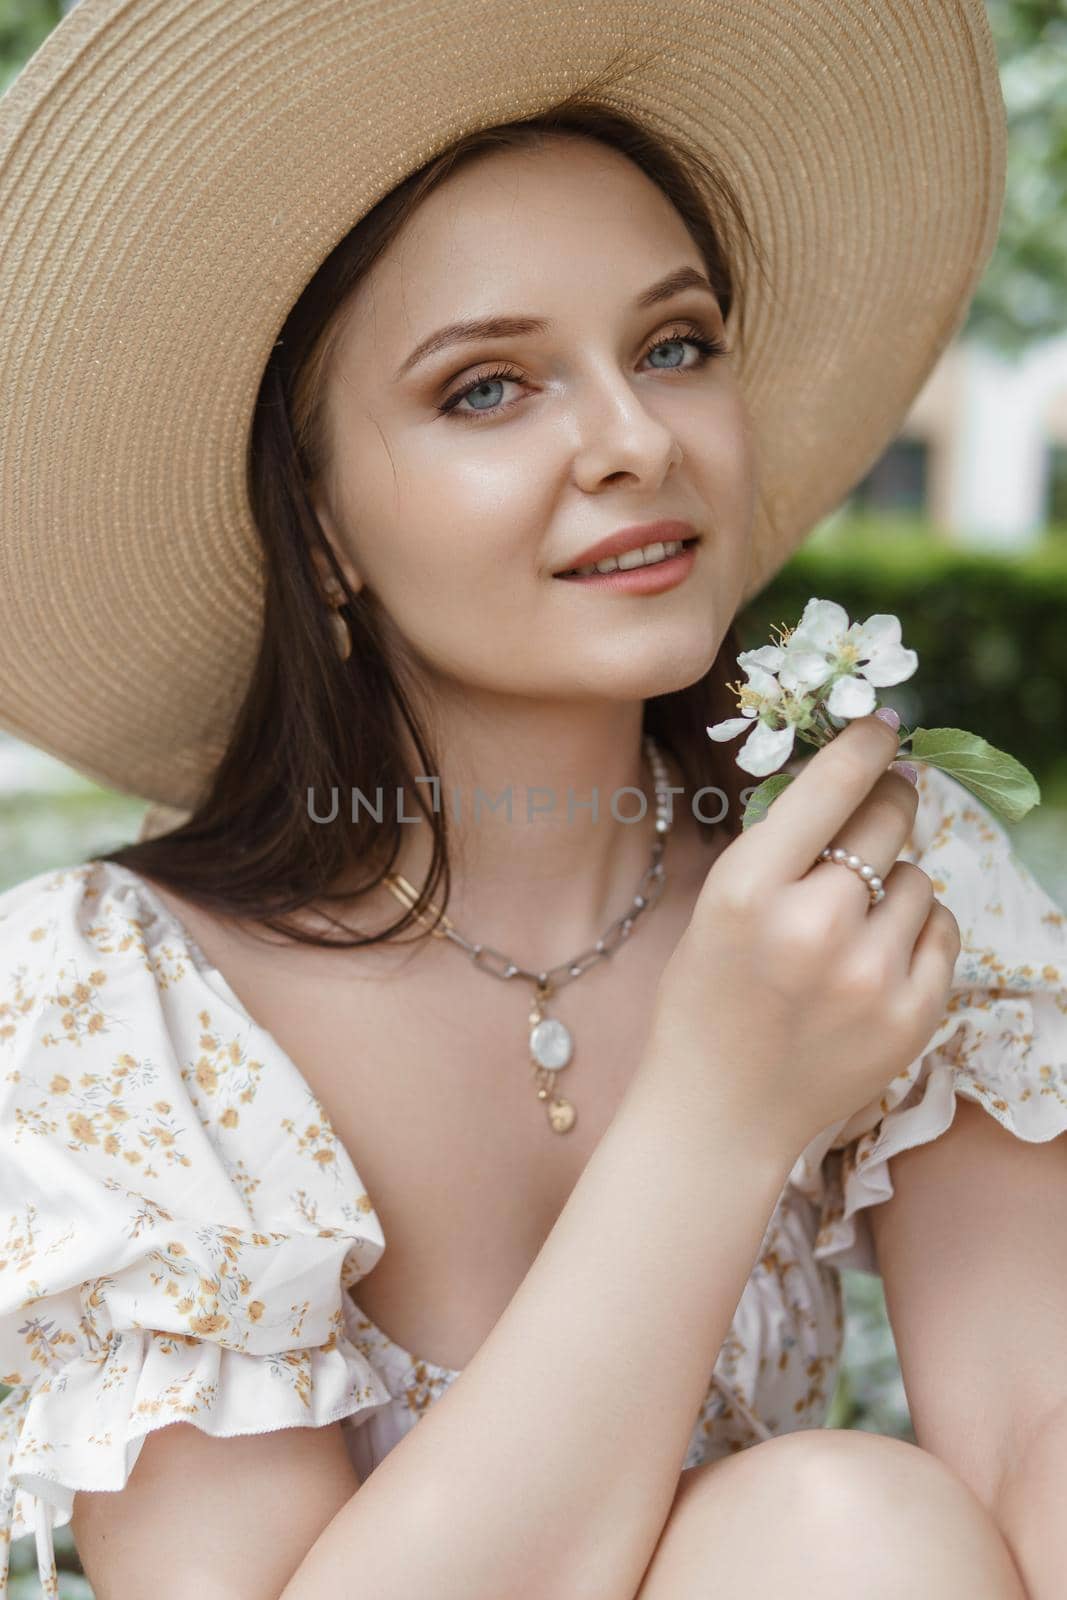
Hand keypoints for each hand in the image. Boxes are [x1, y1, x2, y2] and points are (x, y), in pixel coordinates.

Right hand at [641, 713, 961, 1160]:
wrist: (719, 1111)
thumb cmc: (709, 996)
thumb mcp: (718, 905)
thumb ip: (782, 846)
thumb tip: (858, 774)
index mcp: (747, 890)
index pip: (830, 786)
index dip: (865, 745)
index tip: (883, 725)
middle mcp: (812, 926)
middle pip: (888, 820)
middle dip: (886, 805)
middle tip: (879, 810)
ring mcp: (868, 976)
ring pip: (920, 877)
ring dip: (895, 884)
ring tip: (853, 923)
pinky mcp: (910, 1015)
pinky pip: (942, 929)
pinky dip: (917, 931)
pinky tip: (876, 956)